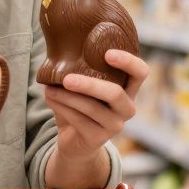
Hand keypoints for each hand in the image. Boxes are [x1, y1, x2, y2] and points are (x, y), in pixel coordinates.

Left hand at [43, 50, 148, 164]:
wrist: (74, 142)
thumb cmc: (79, 106)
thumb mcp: (83, 87)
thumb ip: (78, 70)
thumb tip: (57, 47)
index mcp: (127, 89)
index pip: (140, 73)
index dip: (129, 62)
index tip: (107, 53)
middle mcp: (127, 108)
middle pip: (115, 93)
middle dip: (89, 85)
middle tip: (66, 79)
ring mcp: (115, 125)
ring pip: (92, 108)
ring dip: (67, 97)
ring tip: (48, 89)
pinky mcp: (99, 138)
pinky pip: (79, 120)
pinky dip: (61, 108)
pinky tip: (50, 98)